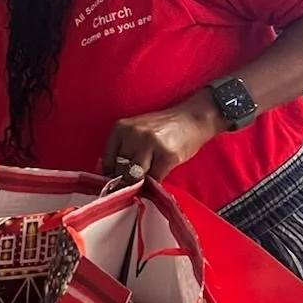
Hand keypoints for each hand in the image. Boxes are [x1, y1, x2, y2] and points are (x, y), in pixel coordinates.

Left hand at [102, 91, 224, 181]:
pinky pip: (155, 179)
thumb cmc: (163, 128)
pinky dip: (156, 183)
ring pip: (136, 177)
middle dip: (127, 181)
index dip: (112, 176)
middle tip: (133, 185)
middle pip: (121, 170)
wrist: (193, 118)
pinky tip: (160, 174)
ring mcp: (151, 145)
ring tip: (146, 180)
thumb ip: (125, 148)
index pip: (108, 161)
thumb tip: (113, 177)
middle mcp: (134, 135)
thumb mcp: (137, 131)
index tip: (117, 184)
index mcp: (122, 128)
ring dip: (141, 183)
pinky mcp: (167, 156)